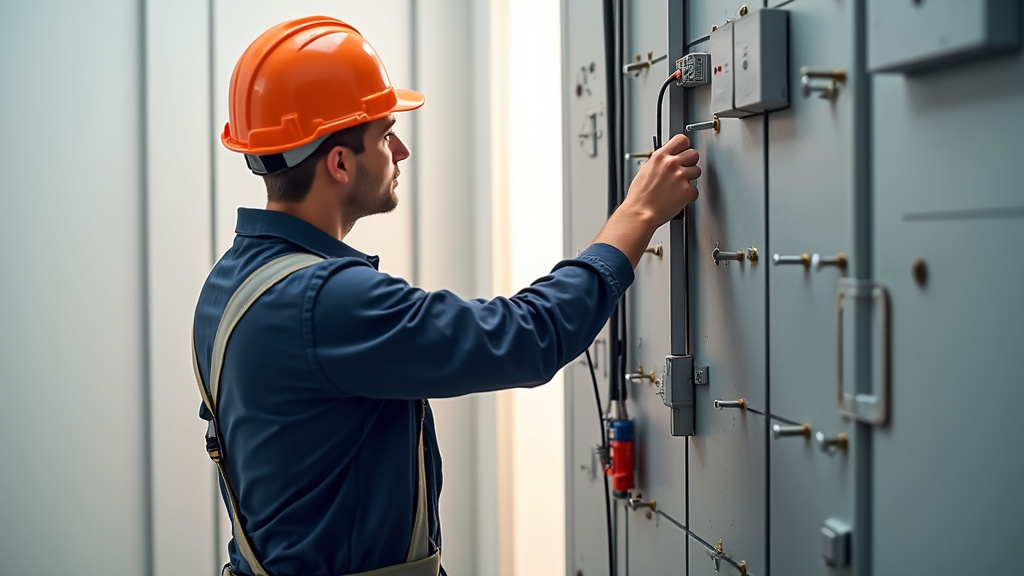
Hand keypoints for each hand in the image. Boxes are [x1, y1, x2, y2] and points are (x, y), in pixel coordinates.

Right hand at [591, 133, 699, 267]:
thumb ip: (659, 162)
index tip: (683, 151)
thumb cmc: (640, 196)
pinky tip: (678, 198)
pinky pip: (695, 190)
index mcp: (660, 156)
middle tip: (682, 172)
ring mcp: (681, 177)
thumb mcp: (645, 170)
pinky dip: (689, 196)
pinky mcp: (688, 191)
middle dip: (689, 162)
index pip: (682, 140)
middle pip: (694, 154)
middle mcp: (672, 164)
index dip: (684, 146)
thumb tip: (667, 159)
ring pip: (697, 171)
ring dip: (690, 179)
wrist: (640, 213)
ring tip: (677, 187)